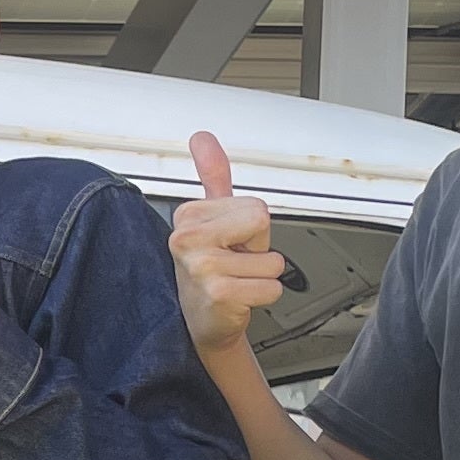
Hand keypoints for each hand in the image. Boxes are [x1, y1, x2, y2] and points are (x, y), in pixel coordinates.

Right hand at [171, 131, 289, 358]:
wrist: (204, 322)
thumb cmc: (212, 271)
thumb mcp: (212, 220)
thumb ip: (212, 175)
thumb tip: (202, 137)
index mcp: (188, 215)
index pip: (254, 207)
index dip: (250, 229)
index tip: (227, 244)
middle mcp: (187, 238)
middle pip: (262, 222)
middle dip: (258, 248)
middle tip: (233, 262)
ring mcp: (200, 266)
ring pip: (272, 260)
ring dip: (261, 277)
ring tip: (235, 281)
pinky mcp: (218, 292)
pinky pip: (272, 286)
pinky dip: (263, 297)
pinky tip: (238, 299)